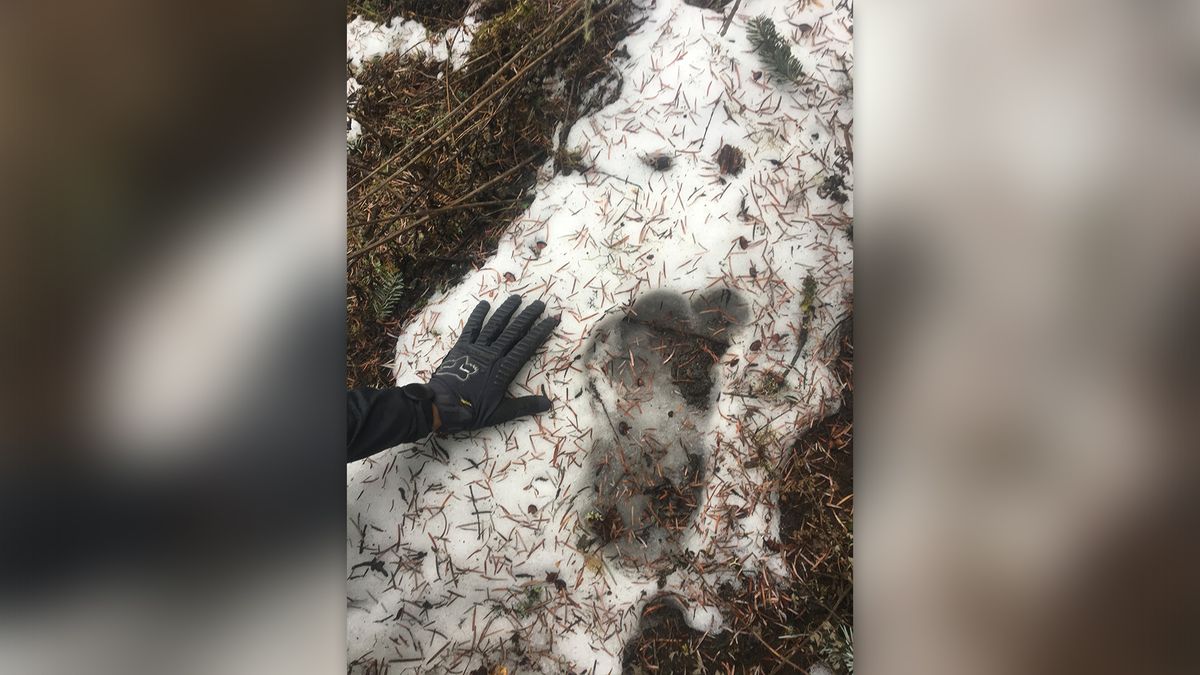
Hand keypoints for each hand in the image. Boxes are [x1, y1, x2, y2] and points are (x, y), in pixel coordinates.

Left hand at [425, 295, 557, 432]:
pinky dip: (478, 315)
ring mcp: (476, 348)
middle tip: (540, 304)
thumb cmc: (472, 410)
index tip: (551, 321)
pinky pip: (471, 328)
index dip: (540, 332)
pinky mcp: (461, 347)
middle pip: (513, 331)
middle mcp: (492, 354)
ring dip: (506, 310)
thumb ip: (525, 406)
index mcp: (503, 369)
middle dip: (528, 316)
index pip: (526, 346)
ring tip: (517, 298)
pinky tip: (485, 304)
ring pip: (494, 325)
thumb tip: (548, 404)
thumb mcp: (501, 413)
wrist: (442, 405)